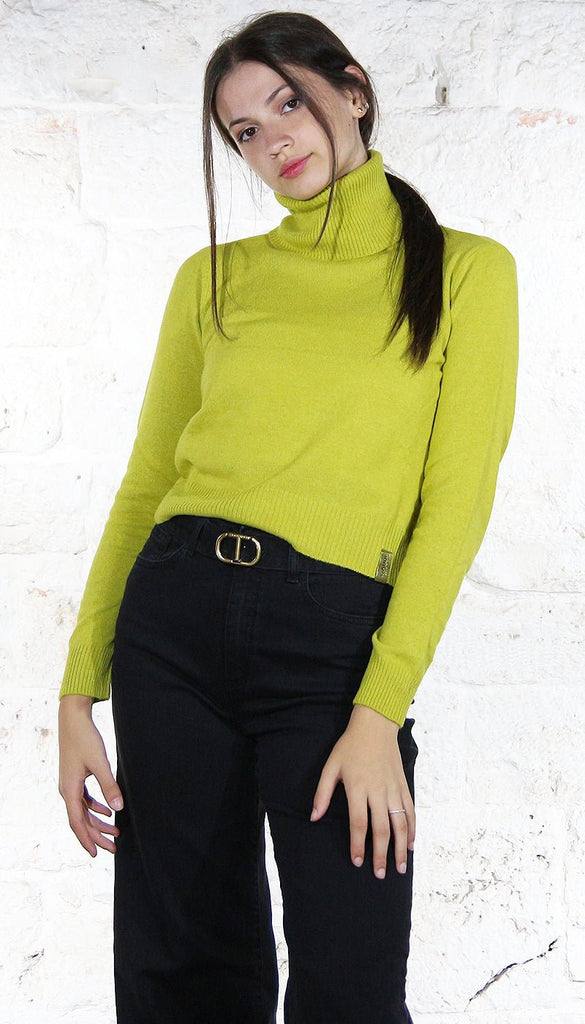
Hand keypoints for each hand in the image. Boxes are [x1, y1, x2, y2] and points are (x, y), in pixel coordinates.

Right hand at [58, 694, 123, 856]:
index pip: (77, 822)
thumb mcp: (100, 763)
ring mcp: (70, 784)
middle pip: (81, 820)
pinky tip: (107, 812)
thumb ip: (109, 786)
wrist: (73, 719)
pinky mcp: (75, 777)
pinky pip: (84, 800)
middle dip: (97, 835)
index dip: (87, 839)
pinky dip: (96, 808)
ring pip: (83, 811)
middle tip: (113, 848)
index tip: (97, 853)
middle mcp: (67, 790)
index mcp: (70, 790)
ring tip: (115, 832)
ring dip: (98, 823)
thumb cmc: (85, 739)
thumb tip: (117, 809)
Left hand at [309, 704, 414, 878]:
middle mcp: (378, 790)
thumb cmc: (350, 746)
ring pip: (400, 823)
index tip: (357, 861)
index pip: (359, 823)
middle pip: (382, 828)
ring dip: (401, 847)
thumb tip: (313, 817)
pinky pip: (410, 810)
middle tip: (380, 874)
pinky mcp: (403, 785)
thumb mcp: (331, 766)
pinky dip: (412, 829)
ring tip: (400, 868)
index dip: (358, 844)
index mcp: (358, 787)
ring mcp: (393, 788)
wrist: (375, 726)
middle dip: (381, 854)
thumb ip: (322, 793)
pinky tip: (411, 844)